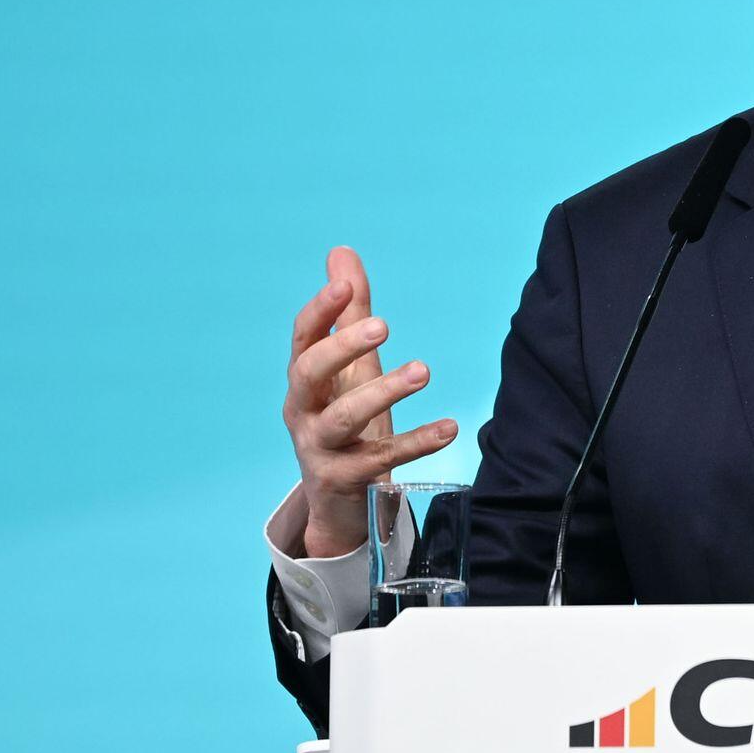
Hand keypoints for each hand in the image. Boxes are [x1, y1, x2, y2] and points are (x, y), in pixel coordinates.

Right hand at [282, 246, 456, 557]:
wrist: (337, 499)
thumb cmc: (344, 420)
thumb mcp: (349, 367)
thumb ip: (348, 312)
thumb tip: (341, 253)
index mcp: (305, 380)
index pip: (302, 339)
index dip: (320, 311)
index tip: (345, 285)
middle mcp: (303, 411)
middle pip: (309, 374)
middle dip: (342, 348)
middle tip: (383, 325)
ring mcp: (320, 448)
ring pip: (343, 418)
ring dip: (383, 392)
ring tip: (423, 370)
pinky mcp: (345, 480)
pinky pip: (381, 460)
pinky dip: (417, 443)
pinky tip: (451, 427)